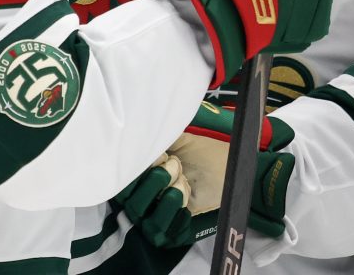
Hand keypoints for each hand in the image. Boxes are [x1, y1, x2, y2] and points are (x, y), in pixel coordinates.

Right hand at [116, 101, 293, 248]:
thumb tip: (138, 120)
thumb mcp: (179, 139)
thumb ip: (157, 136)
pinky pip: (162, 230)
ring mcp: (156, 217)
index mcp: (140, 176)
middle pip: (130, 200)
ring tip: (184, 179)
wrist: (231, 169)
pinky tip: (188, 196)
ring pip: (144, 215)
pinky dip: (175, 210)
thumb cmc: (204, 153)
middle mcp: (143, 199)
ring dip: (167, 195)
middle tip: (175, 164)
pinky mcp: (172, 232)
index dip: (138, 168)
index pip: (122, 180)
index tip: (160, 154)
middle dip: (153, 180)